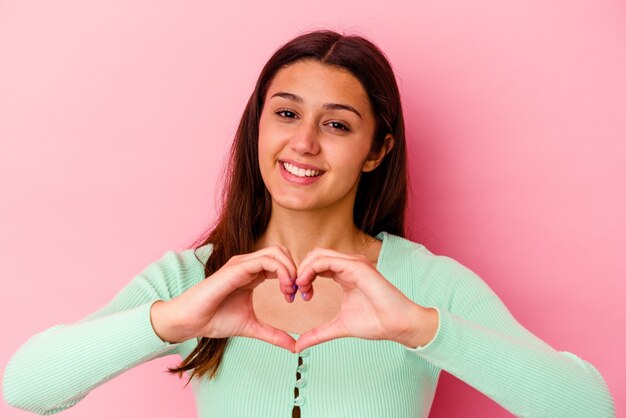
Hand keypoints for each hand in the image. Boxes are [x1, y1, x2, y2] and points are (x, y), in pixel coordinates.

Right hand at [150, 246, 299, 351]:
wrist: (190, 321)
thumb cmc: (215, 320)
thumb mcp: (252, 327)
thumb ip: (273, 334)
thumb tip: (294, 346)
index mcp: (252, 274)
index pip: (281, 263)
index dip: (294, 276)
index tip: (298, 297)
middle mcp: (248, 264)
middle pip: (282, 252)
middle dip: (296, 269)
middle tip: (298, 292)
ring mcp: (242, 264)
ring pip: (276, 252)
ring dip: (291, 269)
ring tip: (291, 290)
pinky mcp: (236, 268)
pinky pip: (265, 260)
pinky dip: (281, 271)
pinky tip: (285, 288)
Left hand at [293, 248, 438, 351]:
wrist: (398, 325)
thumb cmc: (375, 323)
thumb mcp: (339, 327)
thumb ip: (318, 334)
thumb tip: (298, 347)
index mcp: (345, 274)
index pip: (317, 265)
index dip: (302, 277)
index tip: (296, 296)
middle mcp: (349, 265)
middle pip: (315, 256)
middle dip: (299, 271)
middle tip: (294, 291)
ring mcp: (353, 264)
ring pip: (319, 254)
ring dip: (303, 269)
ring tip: (299, 288)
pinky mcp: (357, 267)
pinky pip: (327, 260)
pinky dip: (311, 269)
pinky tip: (306, 284)